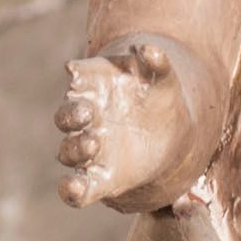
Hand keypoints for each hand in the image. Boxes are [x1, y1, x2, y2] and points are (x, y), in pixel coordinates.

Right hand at [55, 40, 199, 209]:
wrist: (174, 136)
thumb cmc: (159, 99)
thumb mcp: (163, 79)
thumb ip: (157, 63)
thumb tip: (148, 49)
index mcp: (94, 92)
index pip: (76, 83)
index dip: (74, 78)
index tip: (76, 74)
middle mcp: (85, 122)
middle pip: (65, 118)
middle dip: (71, 115)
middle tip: (87, 113)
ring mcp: (89, 151)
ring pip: (68, 151)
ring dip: (76, 148)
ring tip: (93, 143)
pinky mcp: (99, 179)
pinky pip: (77, 189)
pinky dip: (71, 190)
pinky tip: (73, 188)